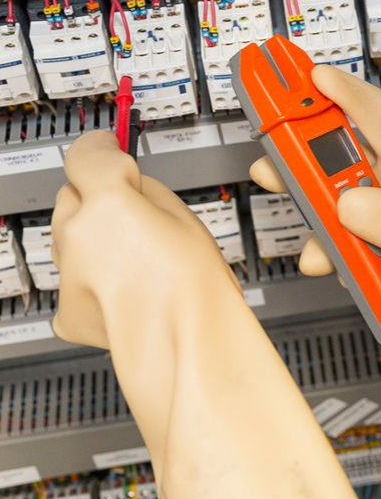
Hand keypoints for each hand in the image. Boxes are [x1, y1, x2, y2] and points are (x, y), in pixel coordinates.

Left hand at [52, 132, 239, 352]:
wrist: (185, 350)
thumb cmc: (196, 291)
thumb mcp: (186, 218)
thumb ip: (149, 193)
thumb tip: (133, 187)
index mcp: (106, 200)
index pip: (85, 153)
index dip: (101, 149)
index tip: (108, 149)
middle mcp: (76, 233)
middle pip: (72, 196)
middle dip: (97, 199)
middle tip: (135, 214)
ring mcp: (67, 273)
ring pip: (69, 239)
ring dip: (93, 240)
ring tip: (138, 260)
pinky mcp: (66, 310)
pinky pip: (72, 280)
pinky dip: (91, 281)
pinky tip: (125, 291)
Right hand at [251, 67, 380, 451]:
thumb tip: (352, 207)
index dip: (350, 100)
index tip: (306, 77)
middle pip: (363, 174)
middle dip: (315, 155)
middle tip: (269, 147)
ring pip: (361, 227)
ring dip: (323, 221)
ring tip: (289, 217)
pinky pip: (371, 278)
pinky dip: (345, 273)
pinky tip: (332, 276)